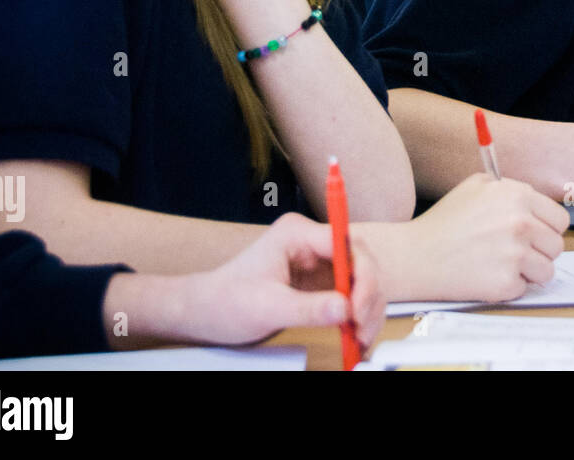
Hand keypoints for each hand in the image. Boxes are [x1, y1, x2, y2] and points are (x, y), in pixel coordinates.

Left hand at [174, 213, 385, 348]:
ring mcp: (320, 263)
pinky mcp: (322, 283)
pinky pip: (352, 296)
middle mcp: (314, 243)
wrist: (206, 313)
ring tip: (360, 340)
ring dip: (368, 311)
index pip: (348, 245)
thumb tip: (345, 310)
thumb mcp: (266, 307)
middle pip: (362, 263)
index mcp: (298, 234)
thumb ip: (307, 308)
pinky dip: (359, 318)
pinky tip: (357, 337)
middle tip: (362, 330)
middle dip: (368, 297)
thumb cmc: (225, 301)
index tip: (357, 310)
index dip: (362, 277)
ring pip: (363, 281)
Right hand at [378, 174, 568, 303]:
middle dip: (539, 251)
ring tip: (500, 264)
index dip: (546, 229)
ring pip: (546, 270)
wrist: (415, 255)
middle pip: (556, 246)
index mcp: (517, 196)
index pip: (559, 220)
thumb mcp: (475, 186)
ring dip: (528, 271)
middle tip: (514, 252)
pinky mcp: (505, 283)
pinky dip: (509, 286)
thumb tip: (536, 199)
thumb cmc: (445, 221)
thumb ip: (510, 188)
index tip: (534, 236)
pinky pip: (524, 288)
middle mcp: (520, 223)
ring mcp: (514, 254)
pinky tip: (486, 275)